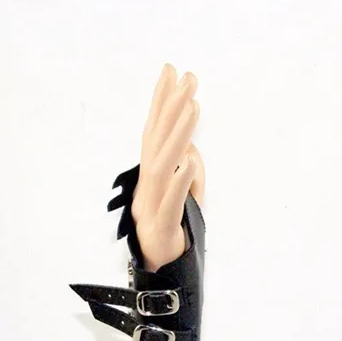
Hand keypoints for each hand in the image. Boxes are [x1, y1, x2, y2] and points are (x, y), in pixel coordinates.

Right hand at [131, 64, 204, 271]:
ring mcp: (152, 202)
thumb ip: (187, 170)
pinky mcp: (162, 225)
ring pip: (163, 164)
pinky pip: (171, 201)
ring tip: (192, 106)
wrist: (160, 270)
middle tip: (187, 76)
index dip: (162, 100)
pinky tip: (190, 161)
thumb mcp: (184, 194)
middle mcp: (149, 182)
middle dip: (172, 106)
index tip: (171, 70)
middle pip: (158, 139)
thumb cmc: (171, 228)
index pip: (156, 130)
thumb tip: (191, 149)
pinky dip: (180, 181)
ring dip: (177, 134)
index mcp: (153, 173)